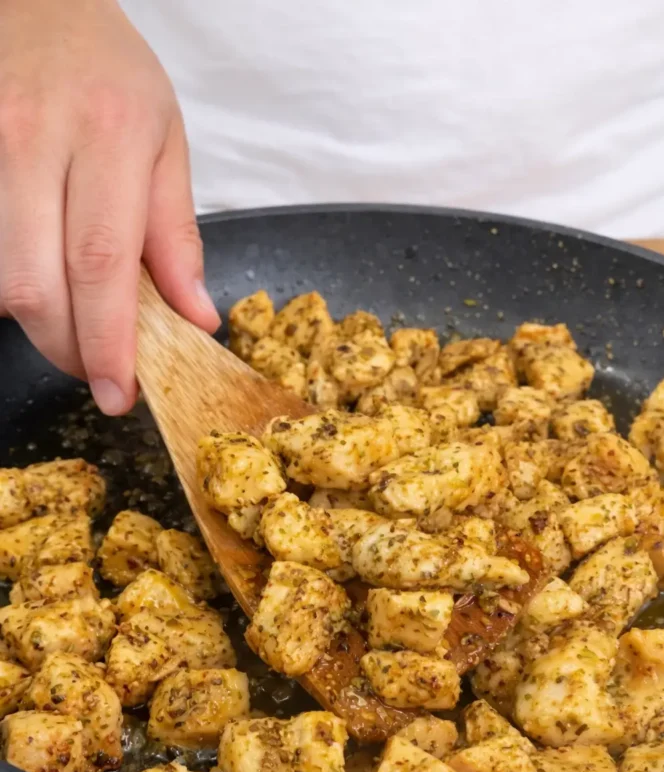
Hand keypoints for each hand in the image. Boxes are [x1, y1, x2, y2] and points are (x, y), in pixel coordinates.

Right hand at [0, 0, 219, 414]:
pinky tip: (43, 284)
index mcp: (106, 134)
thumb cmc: (107, 74)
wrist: (33, 4)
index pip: (101, 263)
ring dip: (38, 326)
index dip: (107, 341)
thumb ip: (176, 234)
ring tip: (76, 327)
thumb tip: (194, 317)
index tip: (119, 391)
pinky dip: (12, 289)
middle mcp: (34, 138)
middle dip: (67, 350)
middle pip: (36, 285)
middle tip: (99, 372)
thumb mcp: (164, 141)